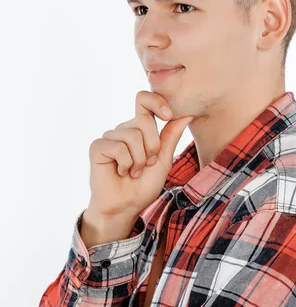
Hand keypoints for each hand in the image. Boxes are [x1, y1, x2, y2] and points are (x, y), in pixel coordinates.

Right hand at [88, 90, 193, 220]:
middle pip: (143, 120)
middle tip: (147, 164)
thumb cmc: (144, 185)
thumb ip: (171, 136)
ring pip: (132, 135)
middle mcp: (125, 129)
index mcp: (141, 128)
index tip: (168, 115)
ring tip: (133, 171)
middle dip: (152, 146)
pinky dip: (125, 164)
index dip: (157, 101)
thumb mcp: (164, 160)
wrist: (126, 206)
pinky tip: (120, 172)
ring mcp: (110, 137)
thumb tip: (187, 113)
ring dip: (139, 160)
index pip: (145, 100)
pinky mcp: (98, 147)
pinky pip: (118, 147)